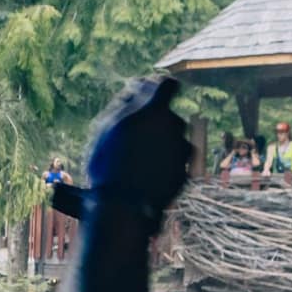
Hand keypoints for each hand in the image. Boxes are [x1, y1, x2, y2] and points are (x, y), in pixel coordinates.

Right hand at [83, 77, 191, 217]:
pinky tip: (143, 176)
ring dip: (159, 145)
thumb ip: (126, 101)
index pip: (167, 85)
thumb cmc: (109, 163)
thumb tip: (139, 85)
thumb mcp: (107, 126)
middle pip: (168, 116)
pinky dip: (163, 165)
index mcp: (156, 111)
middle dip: (153, 123)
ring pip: (172, 139)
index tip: (142, 99)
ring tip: (135, 163)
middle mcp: (175, 127)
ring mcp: (183, 151)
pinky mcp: (184, 173)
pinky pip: (174, 162)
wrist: (123, 207)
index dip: (154, 90)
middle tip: (128, 141)